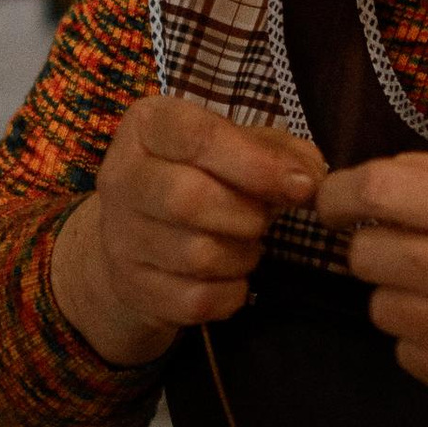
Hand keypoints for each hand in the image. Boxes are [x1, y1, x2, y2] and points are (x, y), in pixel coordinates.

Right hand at [49, 93, 324, 368]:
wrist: (139, 238)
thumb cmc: (200, 177)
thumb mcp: (236, 146)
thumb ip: (277, 151)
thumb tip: (308, 179)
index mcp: (146, 126)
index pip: (197, 137)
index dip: (257, 164)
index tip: (302, 187)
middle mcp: (120, 177)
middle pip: (188, 200)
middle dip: (247, 215)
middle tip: (264, 220)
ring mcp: (119, 238)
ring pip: (197, 255)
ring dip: (243, 255)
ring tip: (246, 244)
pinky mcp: (131, 289)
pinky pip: (197, 300)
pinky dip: (232, 293)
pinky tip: (231, 276)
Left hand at [317, 151, 427, 426]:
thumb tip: (375, 176)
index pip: (378, 192)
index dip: (339, 193)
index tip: (333, 199)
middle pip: (366, 255)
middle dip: (376, 243)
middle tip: (410, 243)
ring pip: (380, 308)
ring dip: (399, 292)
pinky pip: (405, 354)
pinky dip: (421, 338)